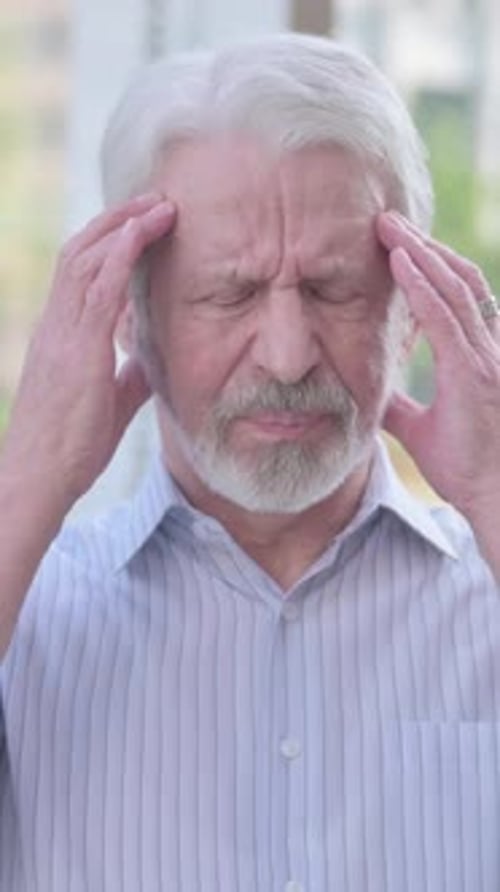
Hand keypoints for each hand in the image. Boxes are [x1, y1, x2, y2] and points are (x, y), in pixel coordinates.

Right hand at [1, 192, 175, 510]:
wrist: (39, 479)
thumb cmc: (71, 447)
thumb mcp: (110, 402)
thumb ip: (131, 375)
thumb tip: (155, 357)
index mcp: (62, 335)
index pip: (80, 270)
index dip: (108, 240)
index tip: (141, 222)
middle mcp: (56, 324)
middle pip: (80, 251)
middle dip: (117, 219)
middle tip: (155, 199)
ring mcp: (61, 334)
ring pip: (85, 258)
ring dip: (122, 226)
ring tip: (158, 204)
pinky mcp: (75, 350)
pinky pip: (96, 289)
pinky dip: (118, 254)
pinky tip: (141, 233)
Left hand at [376, 211, 499, 521]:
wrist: (495, 500)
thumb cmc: (468, 469)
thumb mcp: (420, 431)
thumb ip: (399, 407)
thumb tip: (370, 397)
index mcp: (476, 358)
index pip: (455, 297)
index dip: (430, 265)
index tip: (396, 243)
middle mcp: (487, 349)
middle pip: (458, 280)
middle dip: (424, 246)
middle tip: (387, 219)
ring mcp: (486, 358)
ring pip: (454, 288)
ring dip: (420, 253)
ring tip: (388, 227)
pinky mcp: (476, 373)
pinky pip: (447, 318)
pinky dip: (423, 287)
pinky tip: (399, 262)